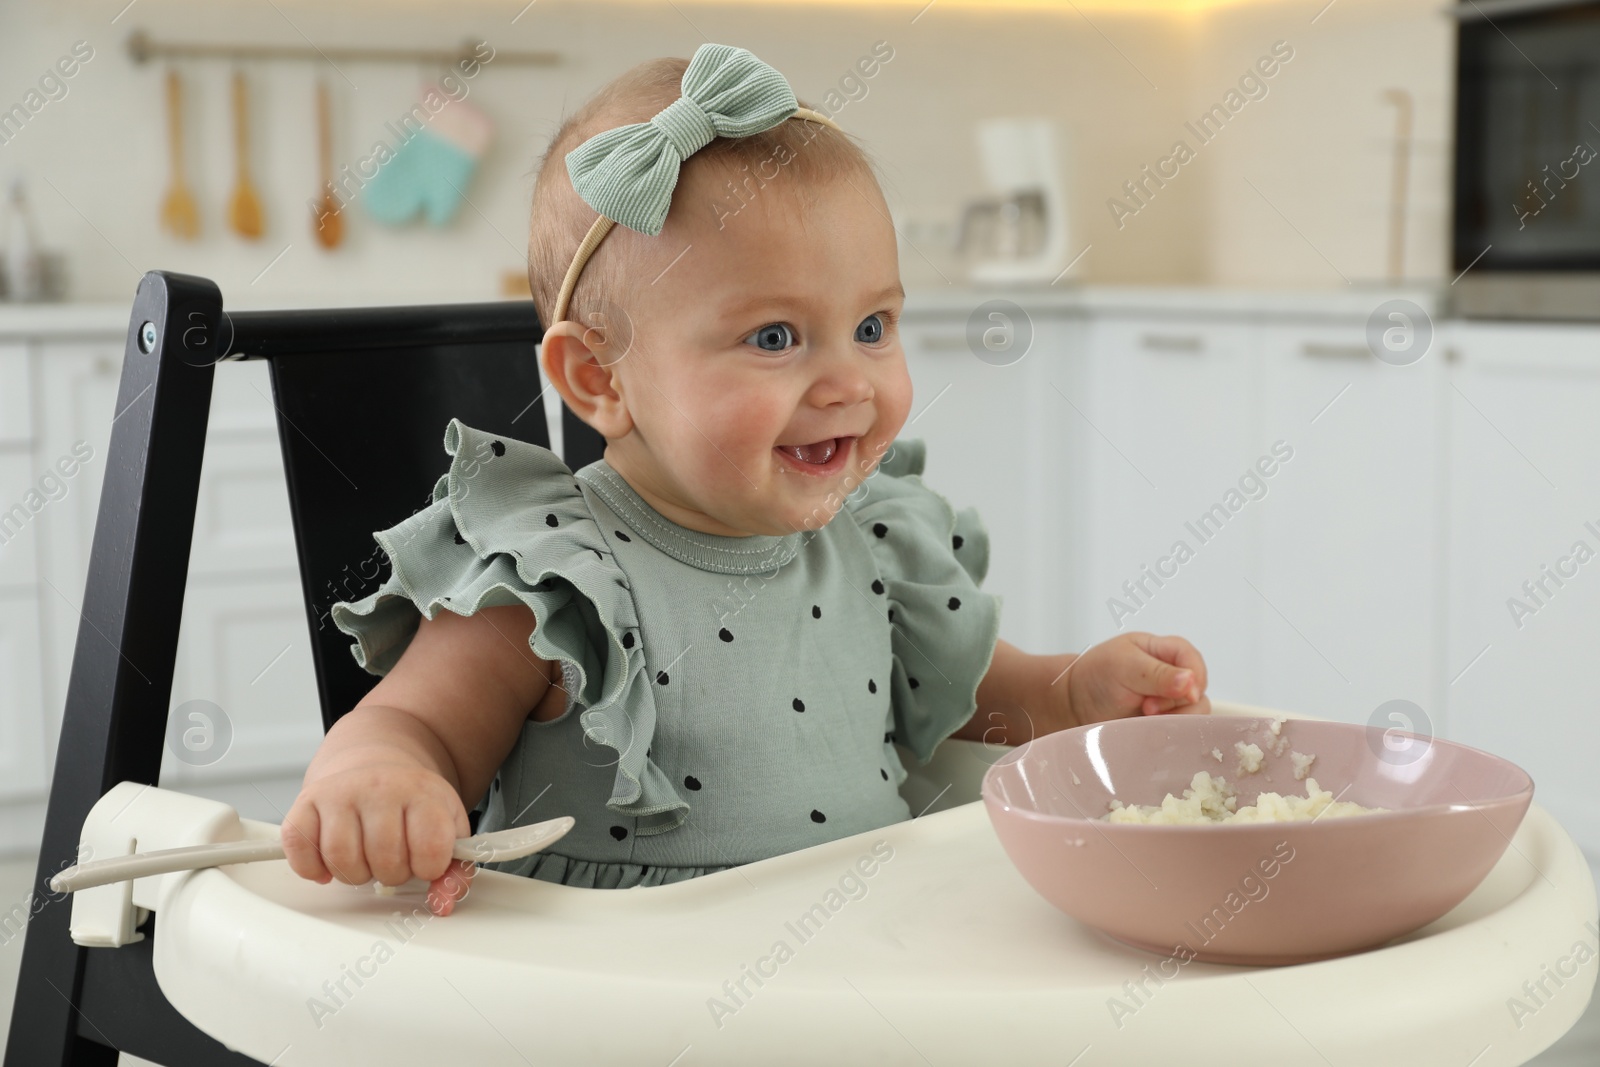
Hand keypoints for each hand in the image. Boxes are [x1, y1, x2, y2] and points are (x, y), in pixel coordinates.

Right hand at [282, 763, 476, 916]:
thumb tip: (442, 904)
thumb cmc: (412, 803)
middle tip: (394, 858)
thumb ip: (456, 870)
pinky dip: (313, 869)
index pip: (430, 848)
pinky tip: (330, 862)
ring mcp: (340, 792)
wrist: (377, 765)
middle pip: (384, 859)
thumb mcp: (448, 827)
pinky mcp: (306, 801)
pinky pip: (300, 850)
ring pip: (341, 859)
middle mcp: (379, 787)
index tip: (426, 859)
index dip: (429, 867)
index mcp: (422, 792)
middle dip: (391, 873)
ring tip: (365, 858)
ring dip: (354, 874)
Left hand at [1065, 632, 1210, 727]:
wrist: (1075, 704)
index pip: (1192, 658)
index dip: (1194, 676)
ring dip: (1174, 719)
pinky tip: (1151, 730)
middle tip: (1148, 709)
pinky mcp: (1164, 722)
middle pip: (1197, 689)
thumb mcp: (1123, 666)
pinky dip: (1170, 732)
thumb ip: (1157, 673)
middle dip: (1177, 702)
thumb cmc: (1096, 676)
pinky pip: (1181, 729)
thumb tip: (1190, 681)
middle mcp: (1172, 674)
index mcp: (1163, 650)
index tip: (1186, 693)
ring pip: (1194, 711)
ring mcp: (1169, 700)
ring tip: (1145, 718)